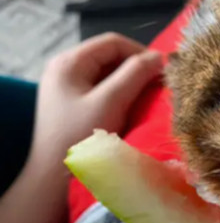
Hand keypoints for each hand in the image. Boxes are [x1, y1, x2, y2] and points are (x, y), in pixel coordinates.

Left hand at [0, 33, 162, 222]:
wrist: (54, 179)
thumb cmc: (81, 137)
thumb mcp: (110, 101)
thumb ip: (135, 74)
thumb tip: (161, 57)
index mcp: (69, 62)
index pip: (113, 42)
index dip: (141, 52)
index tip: (163, 73)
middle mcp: (66, 69)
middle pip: (111, 57)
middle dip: (137, 69)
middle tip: (158, 87)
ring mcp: (68, 88)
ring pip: (109, 75)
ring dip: (131, 84)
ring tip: (147, 99)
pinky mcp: (73, 105)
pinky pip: (103, 91)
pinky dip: (121, 96)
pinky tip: (132, 109)